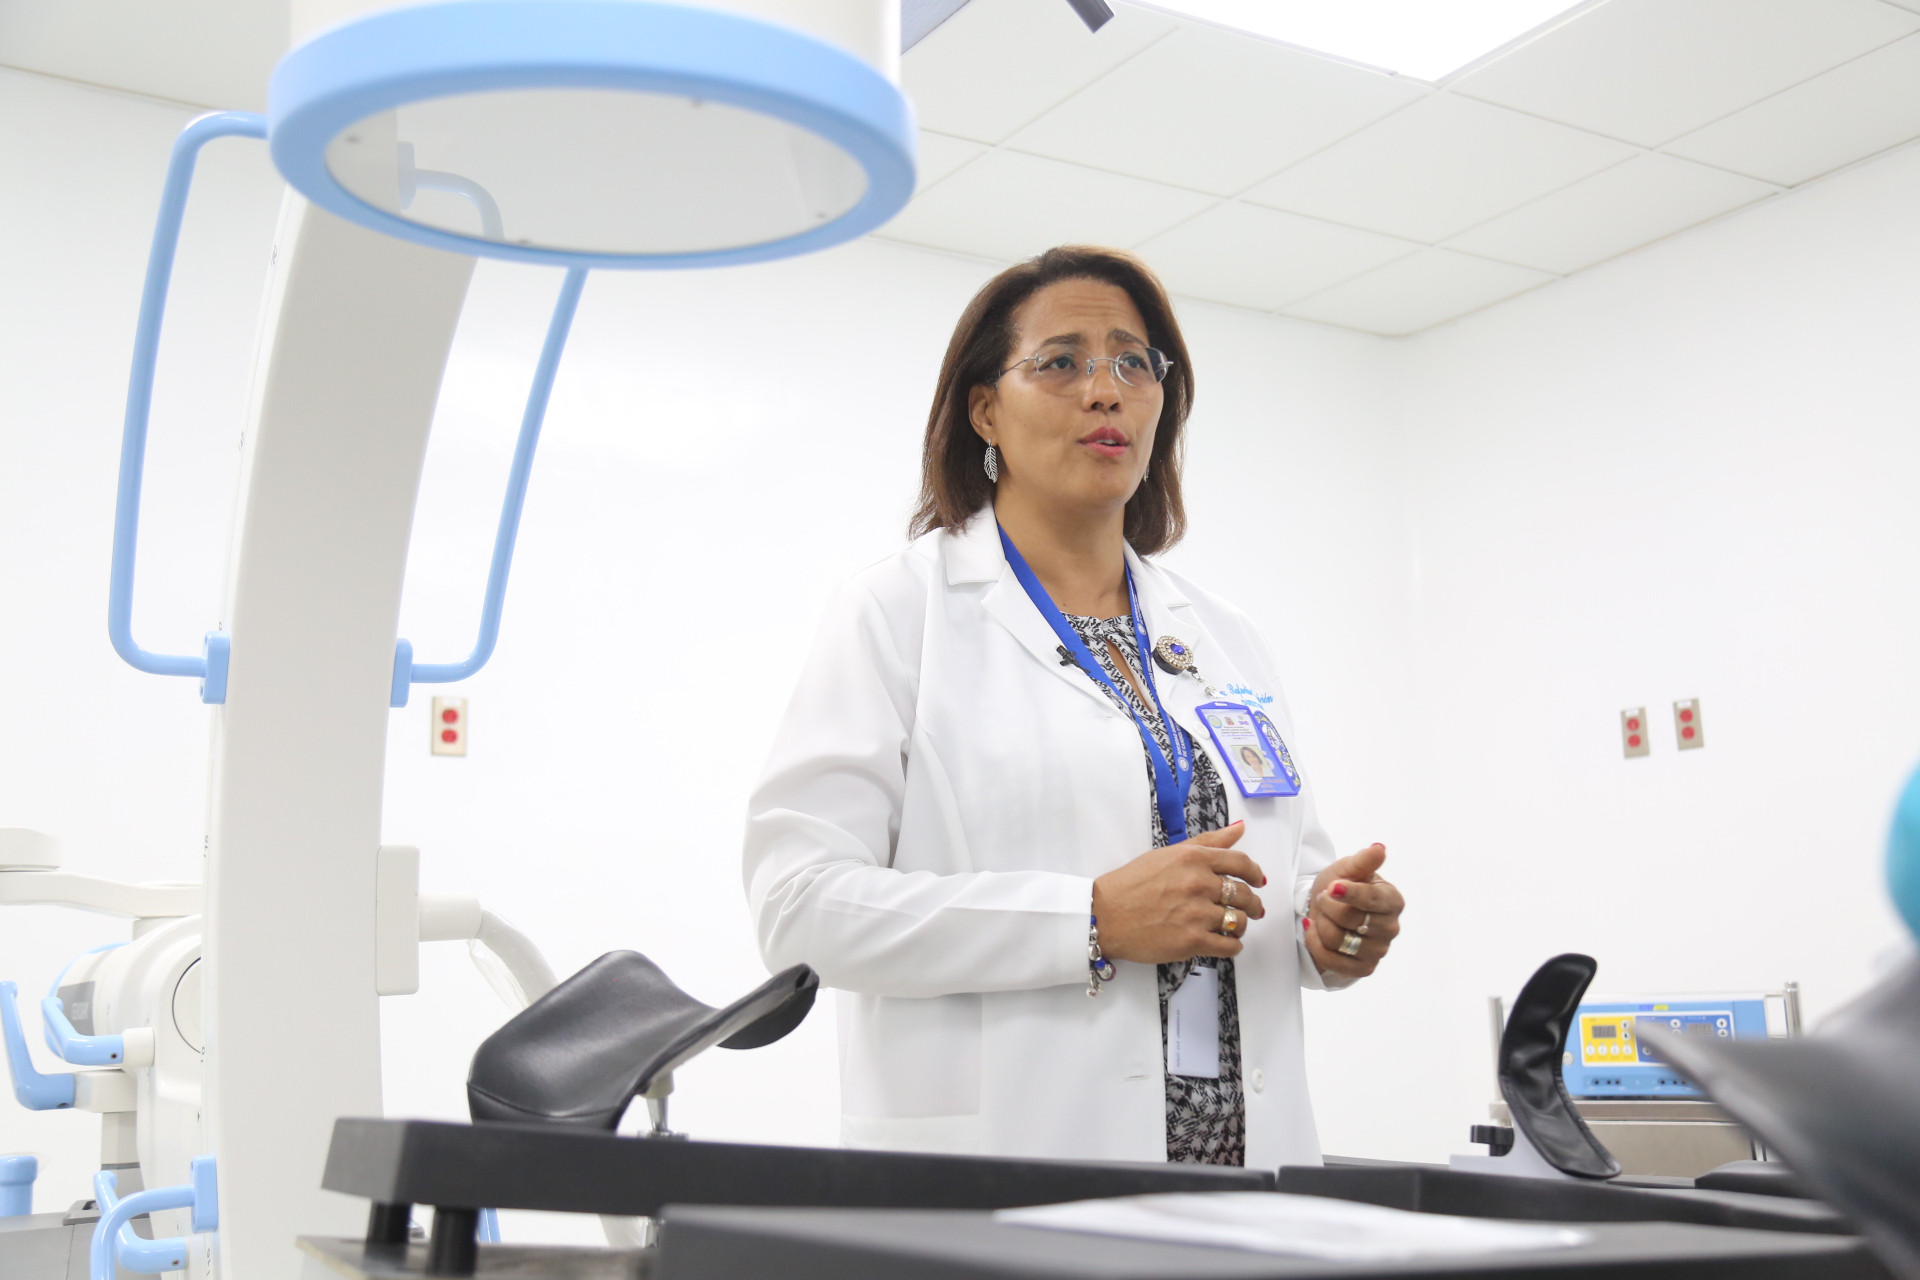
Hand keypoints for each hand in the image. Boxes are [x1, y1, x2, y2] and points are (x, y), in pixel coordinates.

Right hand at [1091, 823, 1265, 963]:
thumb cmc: (1131, 884)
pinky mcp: (1192, 941)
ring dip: (1241, 925)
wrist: (1105, 915)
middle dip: (1252, 903)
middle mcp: (1198, 884)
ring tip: (1232, 926)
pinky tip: (1225, 943)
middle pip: (1245, 894)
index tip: (1258, 880)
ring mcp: (1196, 914)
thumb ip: (1206, 842)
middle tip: (1251, 908)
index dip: (1255, 873)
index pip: (1241, 862)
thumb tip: (1238, 829)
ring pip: (1239, 921)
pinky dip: (1233, 946)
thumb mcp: (1168, 854)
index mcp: (1193, 859)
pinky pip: (1229, 946)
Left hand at [1303, 844, 1402, 979]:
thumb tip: (1379, 848)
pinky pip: (1332, 961)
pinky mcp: (1363, 968)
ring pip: (1338, 940)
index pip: (1372, 899)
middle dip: (1328, 906)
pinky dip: (1315, 944)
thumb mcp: (1347, 869)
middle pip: (1351, 919)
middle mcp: (1391, 928)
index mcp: (1392, 900)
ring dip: (1321, 924)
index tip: (1332, 887)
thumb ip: (1363, 860)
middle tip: (1323, 897)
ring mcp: (1379, 951)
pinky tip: (1313, 930)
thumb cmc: (1340, 887)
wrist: (1326, 910)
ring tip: (1321, 914)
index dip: (1349, 893)